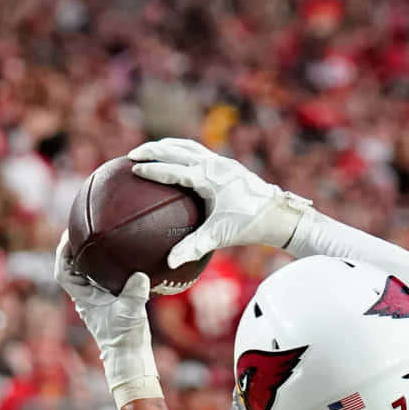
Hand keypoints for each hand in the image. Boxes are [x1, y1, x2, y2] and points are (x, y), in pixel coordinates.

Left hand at [54, 236, 159, 407]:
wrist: (130, 355)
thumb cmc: (125, 337)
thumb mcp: (130, 313)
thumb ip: (134, 294)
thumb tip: (139, 275)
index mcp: (83, 297)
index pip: (63, 271)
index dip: (62, 252)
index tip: (69, 235)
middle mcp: (86, 295)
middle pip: (71, 266)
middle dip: (73, 246)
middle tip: (81, 227)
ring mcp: (95, 297)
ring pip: (84, 271)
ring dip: (86, 254)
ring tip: (95, 235)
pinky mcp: (107, 299)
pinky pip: (99, 277)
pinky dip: (101, 264)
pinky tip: (113, 255)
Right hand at [129, 138, 310, 269]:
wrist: (277, 214)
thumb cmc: (248, 224)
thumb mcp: (219, 236)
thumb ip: (193, 247)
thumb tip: (170, 263)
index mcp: (209, 178)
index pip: (174, 169)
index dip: (152, 169)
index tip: (132, 169)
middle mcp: (213, 164)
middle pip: (176, 150)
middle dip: (152, 151)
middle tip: (131, 156)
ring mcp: (220, 162)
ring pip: (187, 146)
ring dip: (166, 147)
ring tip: (148, 151)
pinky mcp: (225, 165)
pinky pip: (197, 152)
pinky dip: (182, 151)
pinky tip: (174, 160)